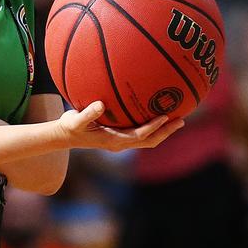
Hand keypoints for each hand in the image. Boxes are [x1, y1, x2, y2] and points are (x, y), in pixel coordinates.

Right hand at [55, 101, 184, 151]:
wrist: (65, 137)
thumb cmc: (70, 127)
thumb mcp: (75, 120)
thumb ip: (87, 113)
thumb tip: (100, 104)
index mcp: (113, 140)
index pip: (139, 135)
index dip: (153, 127)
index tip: (165, 116)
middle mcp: (121, 143)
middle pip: (150, 141)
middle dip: (166, 132)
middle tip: (182, 120)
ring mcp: (121, 142)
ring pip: (148, 139)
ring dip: (163, 131)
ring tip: (178, 119)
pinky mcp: (120, 137)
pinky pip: (141, 134)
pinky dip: (153, 126)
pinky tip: (158, 114)